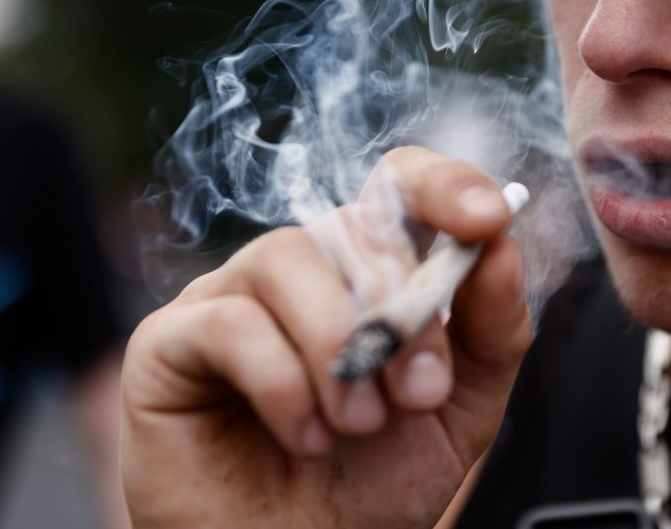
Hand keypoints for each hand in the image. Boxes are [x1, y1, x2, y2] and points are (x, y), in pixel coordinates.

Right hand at [121, 147, 531, 528]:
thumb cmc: (372, 484)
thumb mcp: (458, 410)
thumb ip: (491, 332)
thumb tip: (500, 247)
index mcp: (368, 275)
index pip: (398, 188)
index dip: (443, 184)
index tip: (488, 220)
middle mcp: (299, 272)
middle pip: (350, 225)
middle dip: (399, 307)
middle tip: (419, 391)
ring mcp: (231, 298)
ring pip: (287, 258)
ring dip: (338, 346)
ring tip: (361, 424)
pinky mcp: (170, 341)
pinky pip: (230, 322)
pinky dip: (282, 381)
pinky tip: (306, 437)